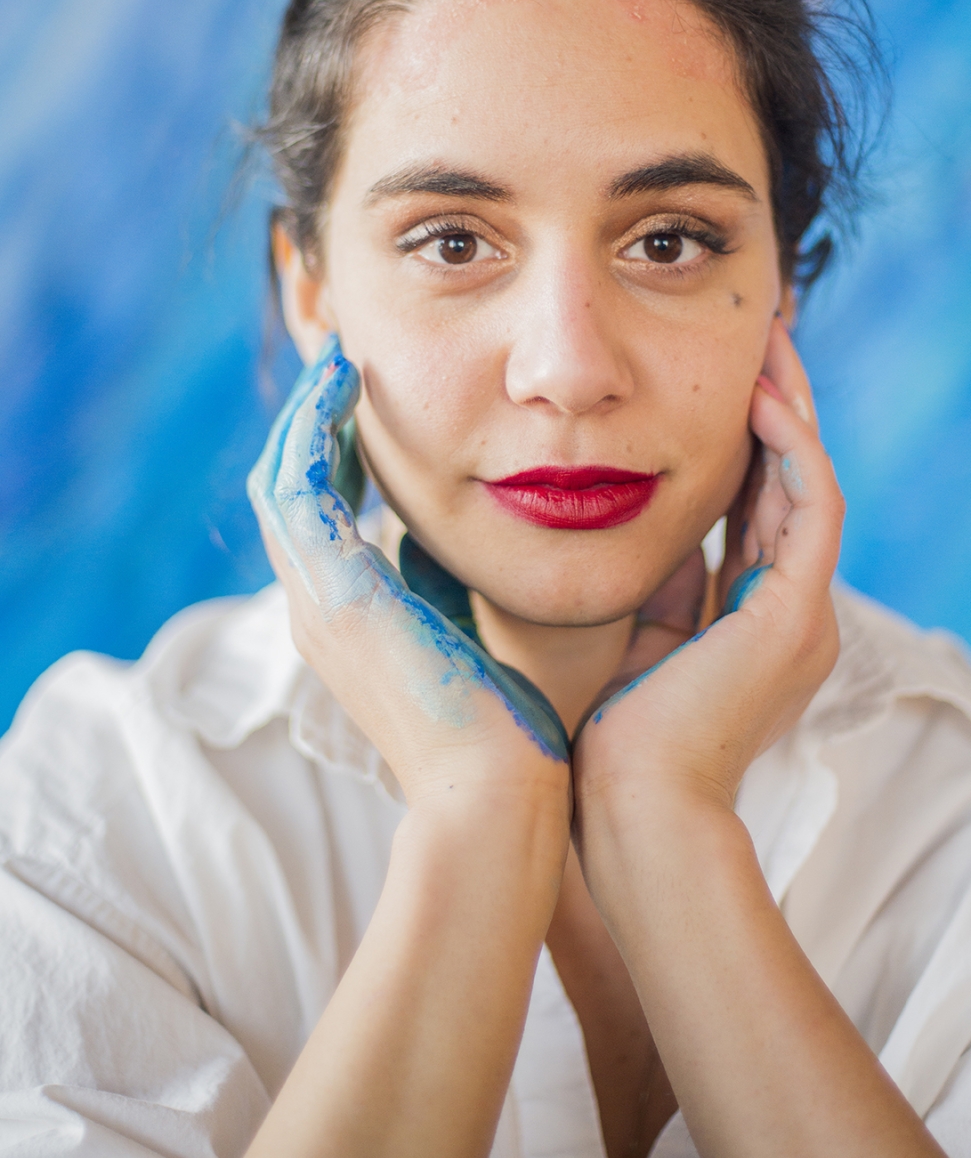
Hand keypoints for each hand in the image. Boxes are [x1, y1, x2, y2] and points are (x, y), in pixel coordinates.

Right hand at [248, 337, 570, 806]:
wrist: (497, 793)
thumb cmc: (503, 726)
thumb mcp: (464, 631)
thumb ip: (443, 583)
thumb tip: (444, 537)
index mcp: (345, 619)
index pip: (317, 515)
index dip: (330, 453)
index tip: (363, 400)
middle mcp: (315, 608)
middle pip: (285, 491)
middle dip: (307, 424)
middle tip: (340, 367)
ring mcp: (316, 603)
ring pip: (280, 482)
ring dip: (303, 417)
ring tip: (339, 364)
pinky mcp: (336, 595)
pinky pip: (298, 488)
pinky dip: (311, 431)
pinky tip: (346, 386)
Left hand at [574, 317, 842, 817]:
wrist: (632, 810)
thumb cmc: (615, 740)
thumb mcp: (637, 636)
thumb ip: (657, 582)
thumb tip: (633, 518)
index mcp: (755, 621)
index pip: (758, 510)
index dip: (743, 443)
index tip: (715, 381)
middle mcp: (791, 612)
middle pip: (792, 486)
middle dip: (777, 408)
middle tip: (760, 337)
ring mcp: (803, 614)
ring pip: (811, 484)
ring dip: (792, 409)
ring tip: (769, 342)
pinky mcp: (798, 613)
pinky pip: (811, 507)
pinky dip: (790, 448)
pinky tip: (760, 397)